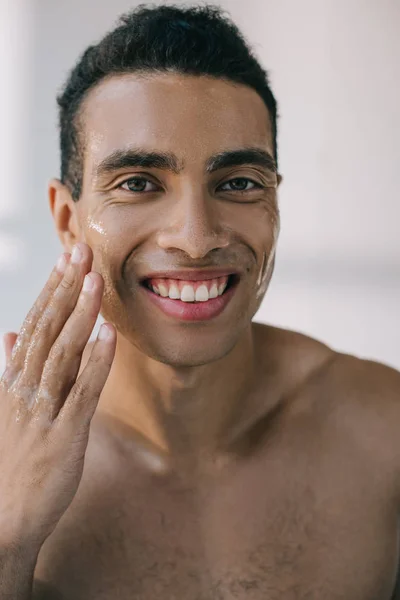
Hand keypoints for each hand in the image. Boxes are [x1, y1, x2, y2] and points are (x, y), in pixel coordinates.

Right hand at [0, 243, 115, 550]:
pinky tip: (108, 335)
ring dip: (79, 315)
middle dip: (65, 290)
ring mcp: (42, 412)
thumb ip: (10, 369)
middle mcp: (24, 389)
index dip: (50, 291)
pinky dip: (95, 362)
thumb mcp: (6, 409)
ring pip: (61, 354)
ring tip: (95, 282)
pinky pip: (81, 392)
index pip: (33, 325)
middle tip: (81, 252)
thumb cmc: (11, 460)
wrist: (3, 518)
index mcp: (14, 381)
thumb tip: (7, 334)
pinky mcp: (63, 435)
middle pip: (46, 330)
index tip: (65, 259)